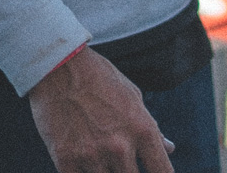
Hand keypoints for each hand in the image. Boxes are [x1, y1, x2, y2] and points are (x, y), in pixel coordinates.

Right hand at [27, 46, 175, 172]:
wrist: (57, 65)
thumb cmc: (98, 76)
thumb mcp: (132, 96)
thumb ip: (152, 127)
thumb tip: (169, 147)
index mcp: (142, 129)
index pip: (163, 172)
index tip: (152, 172)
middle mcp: (120, 146)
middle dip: (129, 172)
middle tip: (119, 158)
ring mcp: (92, 156)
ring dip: (105, 172)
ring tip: (98, 154)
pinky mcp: (65, 160)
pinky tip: (81, 162)